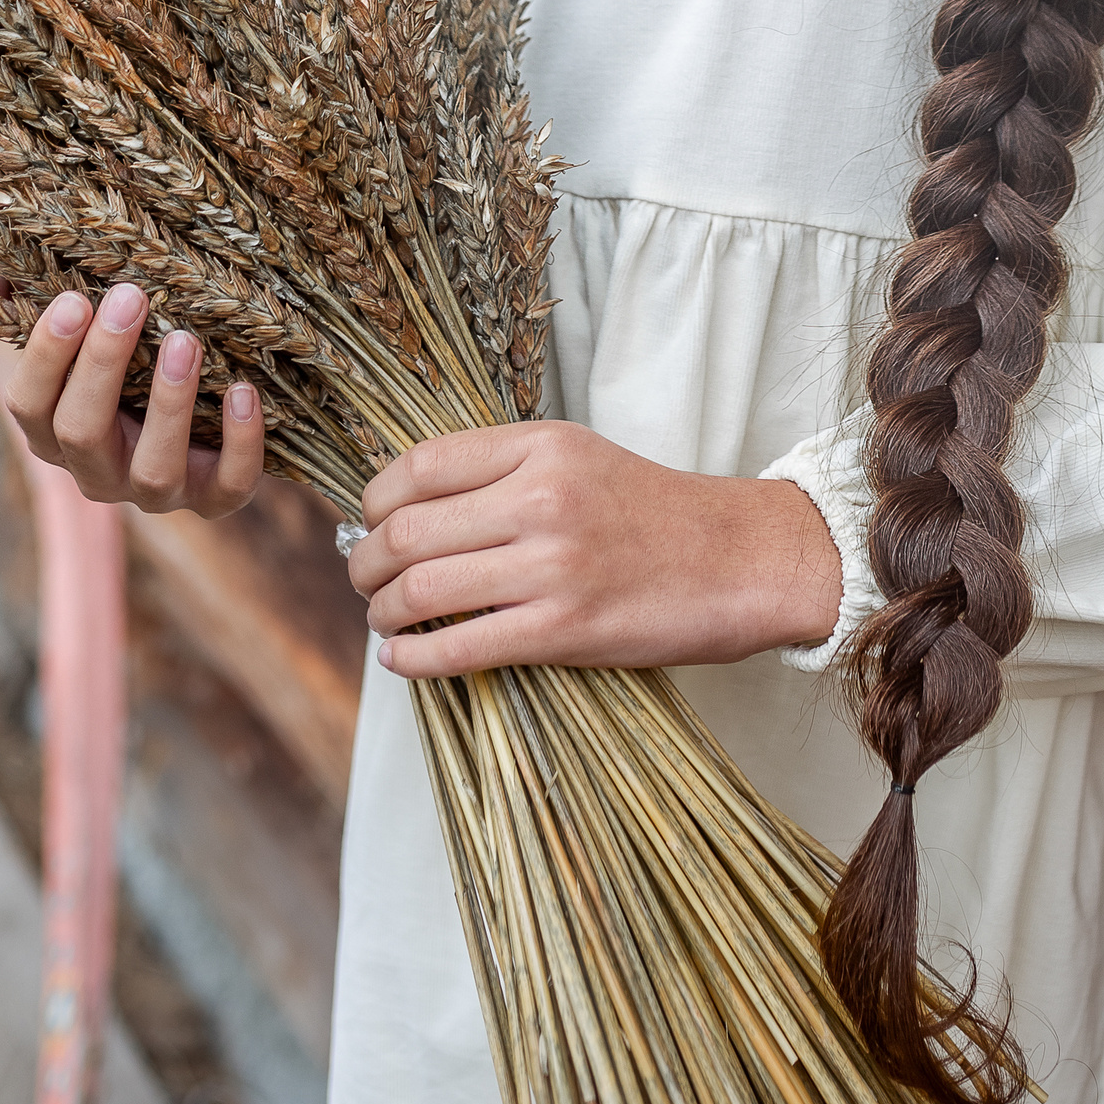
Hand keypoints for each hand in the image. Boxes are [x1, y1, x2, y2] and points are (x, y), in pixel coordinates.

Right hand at [3, 282, 264, 518]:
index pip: (28, 406)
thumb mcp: (85, 345)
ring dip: (168, 403)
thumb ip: (39, 312)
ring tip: (185, 341)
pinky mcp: (214, 498)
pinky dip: (239, 443)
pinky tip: (244, 392)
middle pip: (82, 431)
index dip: (46, 355)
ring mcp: (156, 492)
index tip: (73, 298)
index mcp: (54, 436)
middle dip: (103, 362)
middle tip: (130, 297)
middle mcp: (98, 474)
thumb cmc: (130, 371)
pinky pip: (228, 486)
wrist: (206, 431)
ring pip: (152, 469)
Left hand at [347, 422, 841, 677]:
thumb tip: (408, 505)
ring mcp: (552, 564)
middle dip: (366, 561)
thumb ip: (503, 470)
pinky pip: (459, 646)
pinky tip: (404, 658)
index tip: (371, 520)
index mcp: (543, 446)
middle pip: (408, 528)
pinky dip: (414, 657)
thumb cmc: (654, 511)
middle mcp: (542, 497)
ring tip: (384, 618)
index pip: (421, 464)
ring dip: (383, 611)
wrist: (738, 559)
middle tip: (365, 578)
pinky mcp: (563, 628)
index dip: (376, 498)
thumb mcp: (579, 457)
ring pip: (422, 587)